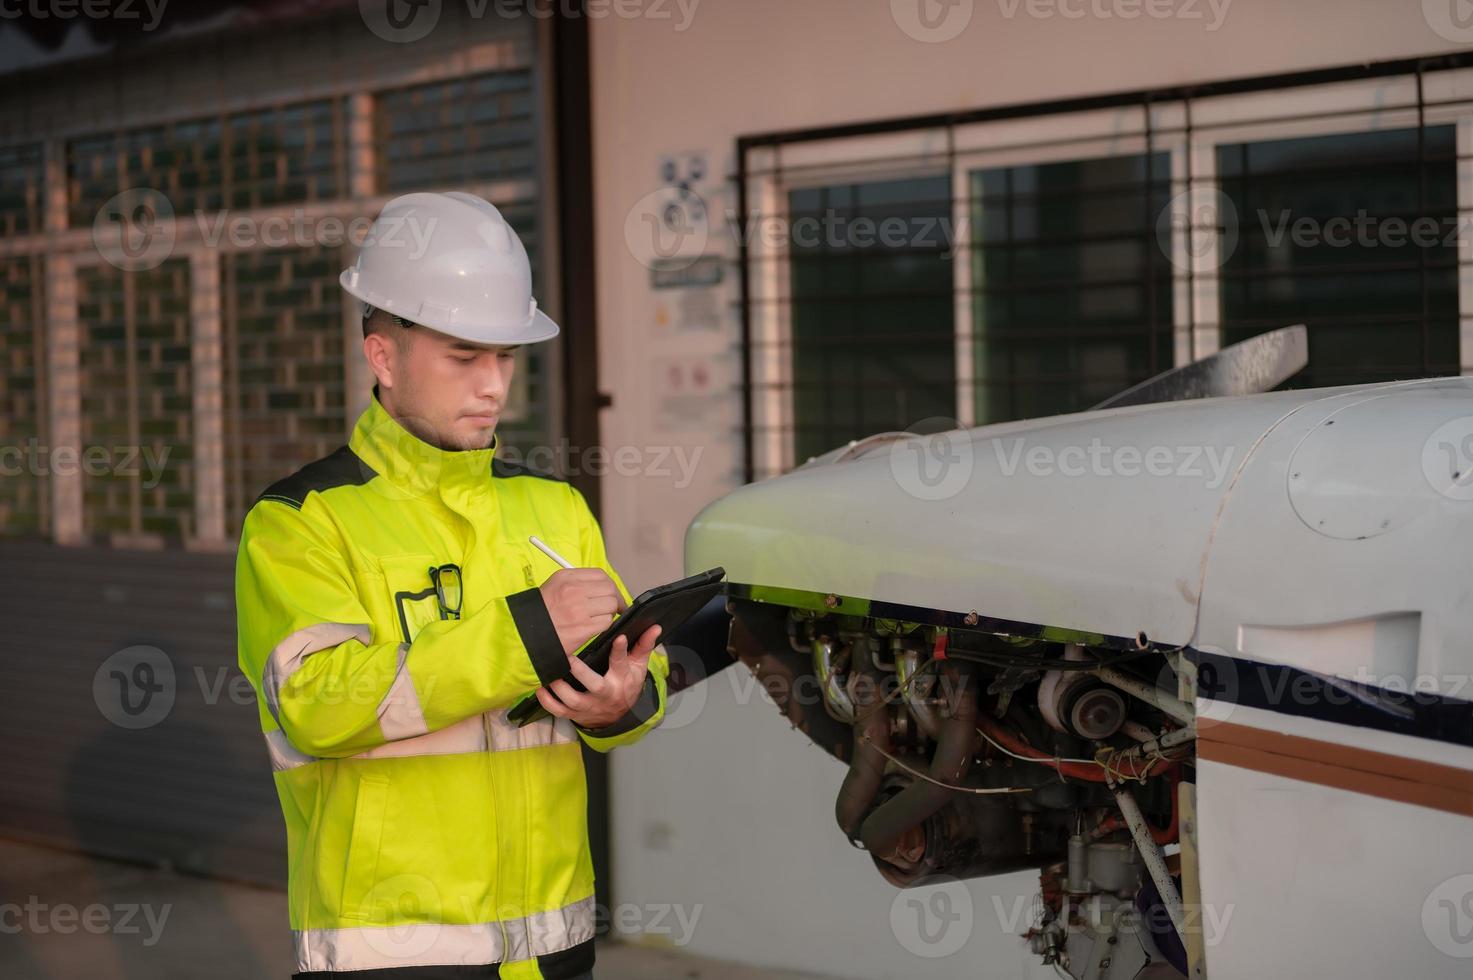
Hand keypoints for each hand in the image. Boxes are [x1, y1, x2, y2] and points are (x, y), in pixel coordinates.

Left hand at [534, 624, 661, 730]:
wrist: (618, 716)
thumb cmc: (627, 684)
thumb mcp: (638, 667)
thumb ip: (643, 646)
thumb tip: (655, 627)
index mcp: (621, 679)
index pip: (621, 663)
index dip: (620, 650)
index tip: (618, 636)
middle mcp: (605, 694)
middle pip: (594, 685)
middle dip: (581, 672)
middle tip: (568, 657)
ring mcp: (588, 706)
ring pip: (572, 700)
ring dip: (559, 687)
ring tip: (548, 670)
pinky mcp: (575, 714)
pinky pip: (559, 711)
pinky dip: (547, 702)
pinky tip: (540, 688)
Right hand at [539, 567, 626, 655]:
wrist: (527, 635)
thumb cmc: (540, 613)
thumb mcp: (553, 587)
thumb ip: (577, 583)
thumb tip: (601, 586)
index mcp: (566, 578)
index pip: (600, 575)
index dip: (610, 585)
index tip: (612, 592)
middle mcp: (573, 590)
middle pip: (609, 589)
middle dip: (615, 599)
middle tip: (615, 607)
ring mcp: (579, 609)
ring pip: (610, 605)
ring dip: (609, 613)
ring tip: (600, 618)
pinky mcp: (583, 628)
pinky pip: (606, 622)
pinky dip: (604, 625)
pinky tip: (595, 627)